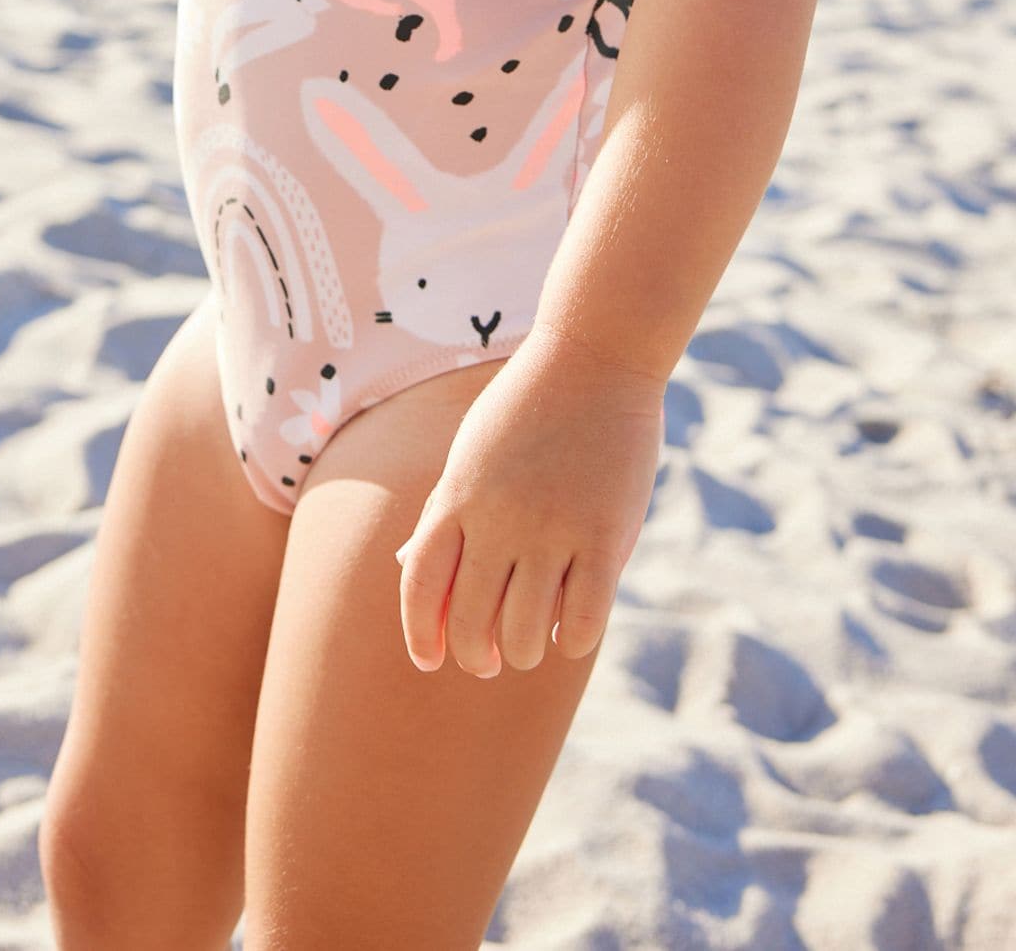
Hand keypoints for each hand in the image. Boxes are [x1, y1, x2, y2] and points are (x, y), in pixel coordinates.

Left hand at [393, 332, 665, 676]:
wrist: (595, 354)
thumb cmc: (529, 404)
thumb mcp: (471, 451)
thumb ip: (447, 508)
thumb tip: (410, 565)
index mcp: (458, 494)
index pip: (420, 585)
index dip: (420, 634)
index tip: (430, 660)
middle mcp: (498, 517)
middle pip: (471, 620)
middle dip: (475, 654)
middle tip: (487, 661)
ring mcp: (552, 528)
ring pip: (524, 633)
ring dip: (522, 652)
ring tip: (528, 646)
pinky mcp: (605, 535)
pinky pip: (581, 619)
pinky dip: (569, 641)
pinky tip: (568, 632)